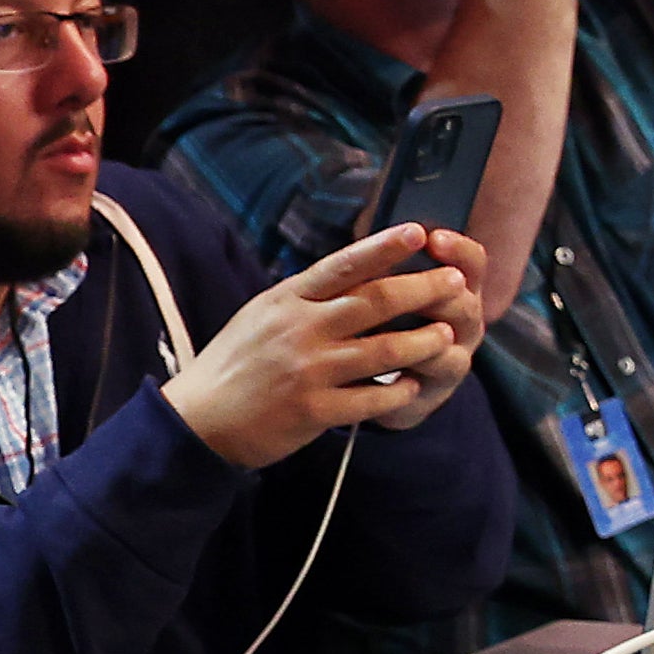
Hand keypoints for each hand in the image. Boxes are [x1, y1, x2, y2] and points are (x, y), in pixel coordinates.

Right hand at [165, 224, 485, 465]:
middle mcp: (300, 329)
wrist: (196, 422)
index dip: (383, 246)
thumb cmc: (235, 363)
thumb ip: (307, 295)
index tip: (419, 231)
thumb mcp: (263, 314)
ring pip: (383, 350)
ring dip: (423, 341)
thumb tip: (356, 269)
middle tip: (457, 281)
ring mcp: (308, 371)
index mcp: (287, 299)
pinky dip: (398, 391)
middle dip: (423, 288)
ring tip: (448, 335)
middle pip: (375, 301)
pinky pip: (371, 399)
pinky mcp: (313, 411)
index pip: (343, 265)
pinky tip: (415, 386)